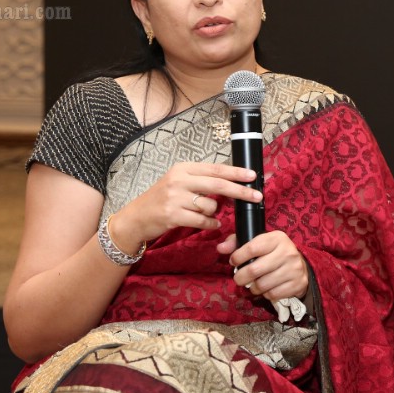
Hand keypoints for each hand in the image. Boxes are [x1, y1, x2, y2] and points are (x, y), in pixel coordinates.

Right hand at [113, 162, 261, 249]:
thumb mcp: (179, 183)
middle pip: (218, 184)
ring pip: (211, 206)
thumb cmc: (162, 200)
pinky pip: (203, 221)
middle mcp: (179, 180)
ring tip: (204, 213)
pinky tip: (209, 224)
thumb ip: (202, 181)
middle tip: (257, 196)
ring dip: (214, 212)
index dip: (236, 172)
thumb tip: (232, 185)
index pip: (215, 169)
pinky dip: (210, 224)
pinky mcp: (173, 215)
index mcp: (183, 169)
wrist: (136, 217)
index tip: (253, 175)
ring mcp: (175, 198)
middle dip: (240, 191)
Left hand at [221, 231, 308, 301]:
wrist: (299, 265)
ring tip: (253, 284)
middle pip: (254, 269)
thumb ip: (237, 243)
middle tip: (238, 278)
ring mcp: (295, 269)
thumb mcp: (258, 243)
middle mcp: (288, 252)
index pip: (251, 248)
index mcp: (277, 238)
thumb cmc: (273, 253)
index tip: (233, 261)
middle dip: (240, 277)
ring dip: (253, 287)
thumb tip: (220, 248)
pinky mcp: (298, 284)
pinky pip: (273, 294)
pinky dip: (266, 294)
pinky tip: (267, 288)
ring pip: (262, 285)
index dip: (237, 257)